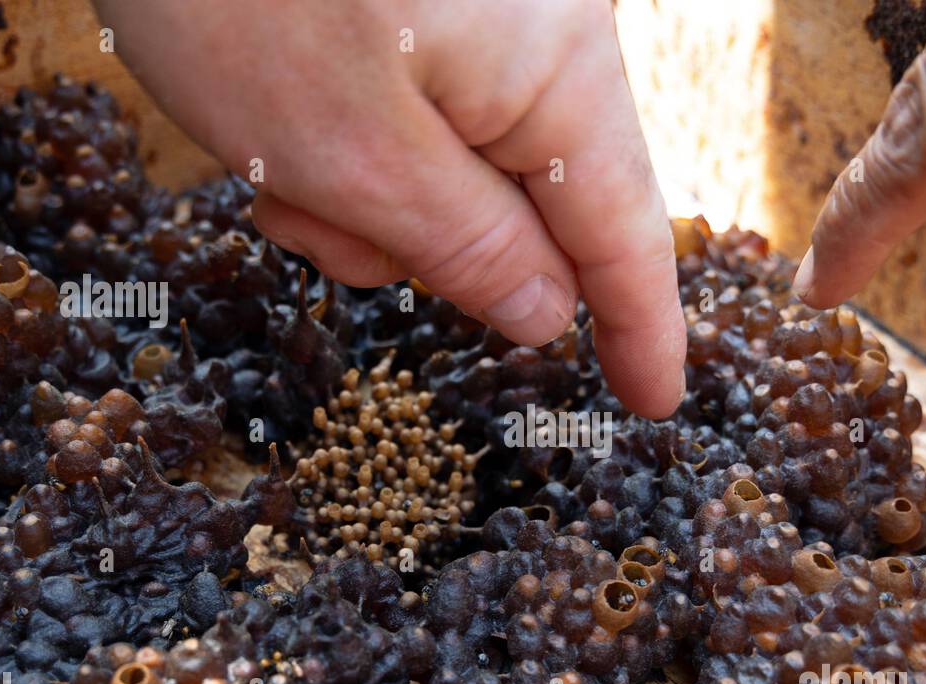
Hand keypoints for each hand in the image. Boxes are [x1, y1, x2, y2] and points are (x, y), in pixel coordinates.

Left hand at [94, 0, 685, 417]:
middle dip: (425, 250)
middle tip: (316, 228)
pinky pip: (424, 109)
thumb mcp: (351, 152)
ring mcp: (488, 9)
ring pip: (459, 167)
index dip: (640, 329)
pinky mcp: (435, 0)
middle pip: (527, 206)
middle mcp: (545, 31)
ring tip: (272, 159)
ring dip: (366, 198)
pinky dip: (354, 143)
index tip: (653, 401)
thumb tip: (547, 313)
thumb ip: (467, 248)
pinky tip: (280, 119)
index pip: (624, 234)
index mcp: (555, 70)